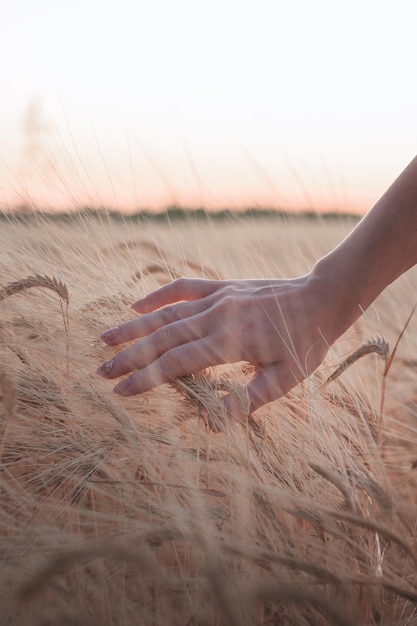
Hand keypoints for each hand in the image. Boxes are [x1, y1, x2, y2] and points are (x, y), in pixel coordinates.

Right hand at [97, 273, 342, 416]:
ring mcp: (218, 298)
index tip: (121, 390)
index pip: (178, 363)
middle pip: (164, 337)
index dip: (147, 377)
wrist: (321, 298)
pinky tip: (136, 303)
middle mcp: (217, 317)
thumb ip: (247, 400)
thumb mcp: (284, 380)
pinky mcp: (222, 286)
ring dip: (134, 326)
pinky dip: (159, 294)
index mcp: (230, 342)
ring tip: (105, 339)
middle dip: (130, 356)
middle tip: (102, 370)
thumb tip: (212, 425)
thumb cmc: (304, 343)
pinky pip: (184, 287)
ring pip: (167, 313)